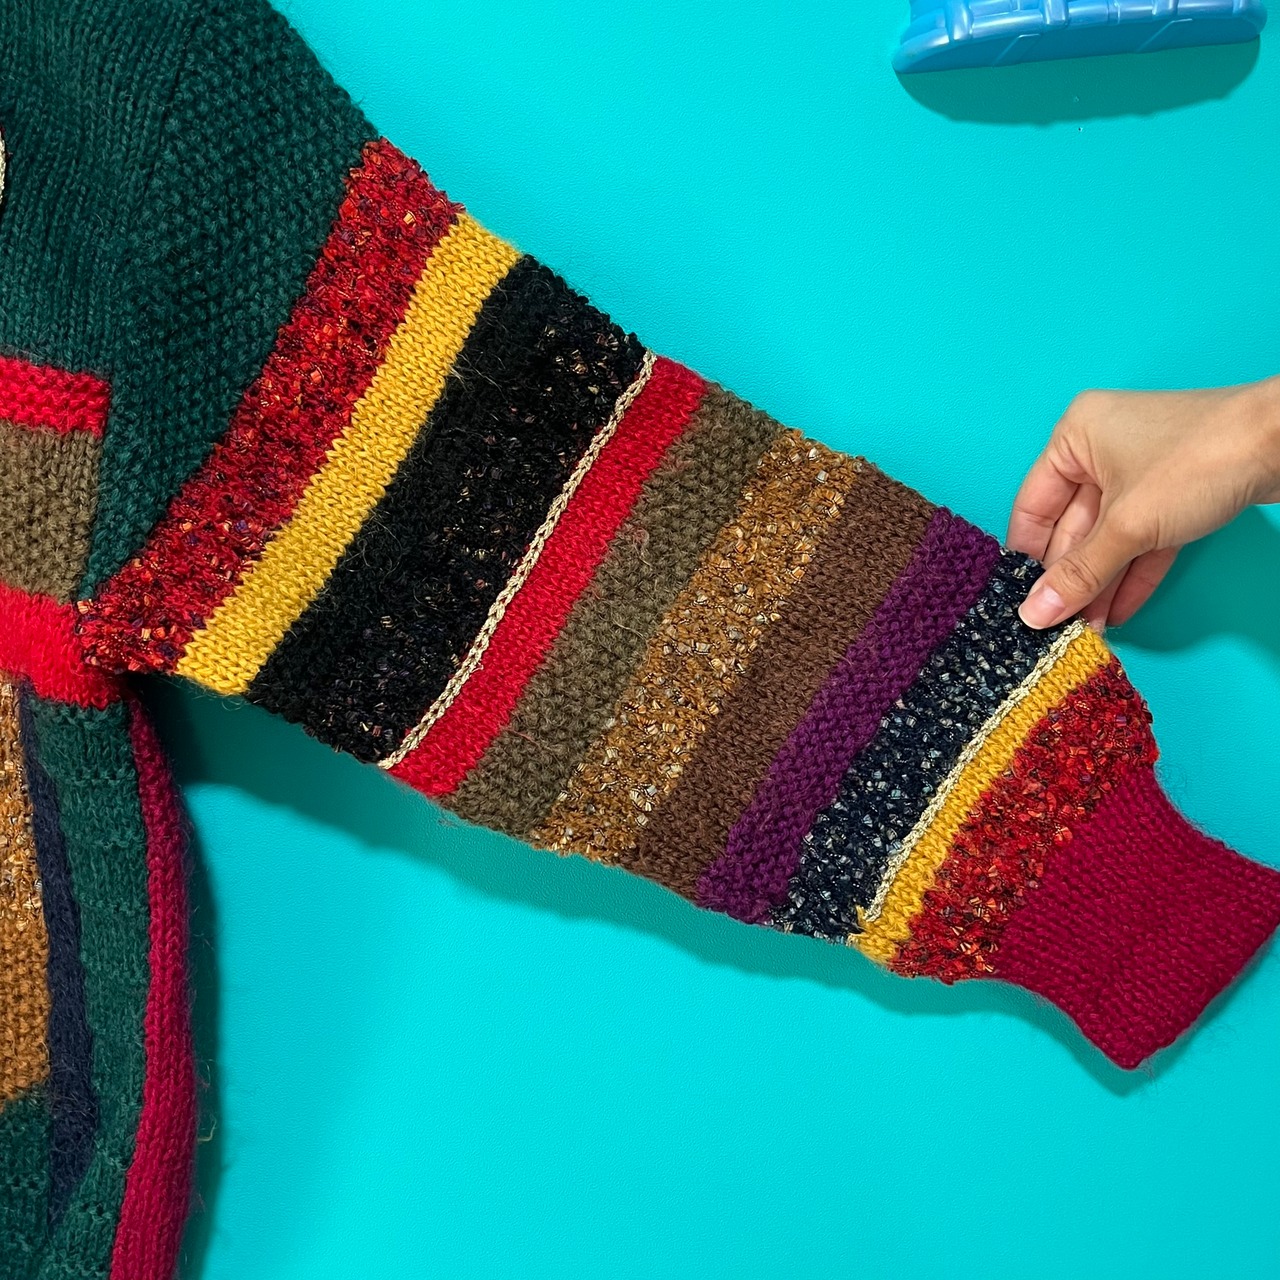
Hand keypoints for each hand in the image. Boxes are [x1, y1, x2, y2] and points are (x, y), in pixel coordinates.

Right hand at [1007, 377, 1279, 630]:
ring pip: (1109, 538)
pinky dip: (1131, 574)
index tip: (1020, 601)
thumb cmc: (1198, 460)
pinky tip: (1118, 613)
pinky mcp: (1175, 495)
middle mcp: (1102, 451)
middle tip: (1057, 626)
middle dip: (1071, 578)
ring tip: (1087, 630)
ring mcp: (1140, 473)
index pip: (1033, 506)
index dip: (1027, 557)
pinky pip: (1142, 541)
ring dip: (1100, 584)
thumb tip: (1035, 614)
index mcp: (1075, 437)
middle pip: (1073, 527)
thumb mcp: (1127, 525)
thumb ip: (1080, 573)